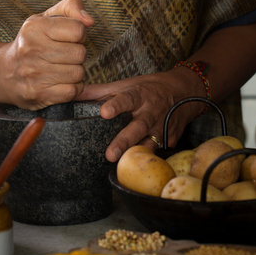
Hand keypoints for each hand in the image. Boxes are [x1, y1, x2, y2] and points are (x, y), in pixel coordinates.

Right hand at [0, 0, 94, 108]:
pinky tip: (60, 83)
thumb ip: (71, 7)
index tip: (68, 38)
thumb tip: (90, 21)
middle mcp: (32, 49)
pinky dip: (71, 88)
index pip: (78, 30)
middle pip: (80, 54)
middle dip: (77, 55)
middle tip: (64, 55)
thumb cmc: (32, 42)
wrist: (3, 72)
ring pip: (78, 74)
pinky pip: (72, 91)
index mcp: (35, 27)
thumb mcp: (47, 17)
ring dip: (75, 72)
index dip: (79, 34)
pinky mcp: (38, 94)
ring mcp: (34, 74)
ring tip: (61, 69)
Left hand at [78, 71, 204, 161]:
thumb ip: (98, 91)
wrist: (183, 91)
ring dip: (136, 154)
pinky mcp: (170, 139)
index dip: (116, 105)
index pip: (126, 99)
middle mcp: (150, 112)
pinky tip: (136, 170)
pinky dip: (148, 160)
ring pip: (149, 143)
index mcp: (138, 95)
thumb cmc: (147, 88)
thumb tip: (72, 92)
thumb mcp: (125, 84)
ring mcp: (161, 127)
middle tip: (110, 154)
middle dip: (124, 140)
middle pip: (137, 127)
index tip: (104, 112)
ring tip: (121, 164)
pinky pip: (158, 151)